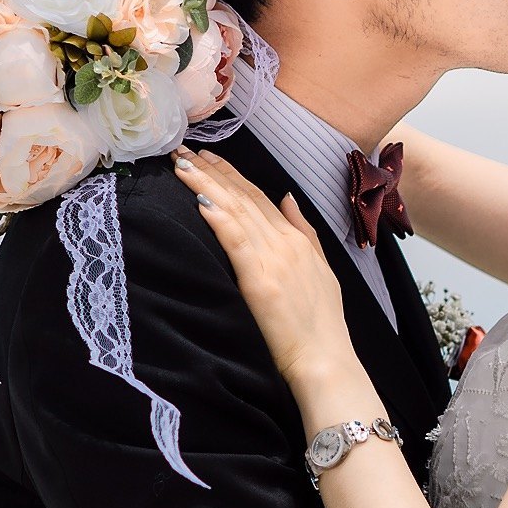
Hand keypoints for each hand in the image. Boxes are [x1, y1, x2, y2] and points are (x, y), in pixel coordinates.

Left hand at [174, 146, 354, 388]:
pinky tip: (199, 199)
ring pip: (235, 211)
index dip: (232, 174)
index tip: (207, 156)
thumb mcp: (322, 269)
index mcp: (297, 241)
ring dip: (206, 184)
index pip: (259, 197)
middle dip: (212, 170)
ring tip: (181, 164)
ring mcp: (273, 259)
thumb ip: (303, 231)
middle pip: (243, 197)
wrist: (326, 359)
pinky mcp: (260, 280)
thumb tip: (287, 198)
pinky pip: (235, 240)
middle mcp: (285, 243)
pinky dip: (218, 217)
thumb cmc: (322, 324)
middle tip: (183, 149)